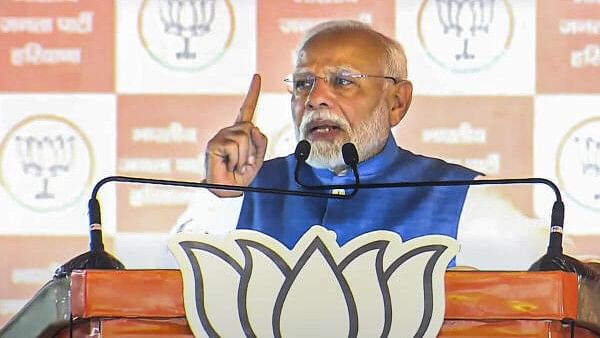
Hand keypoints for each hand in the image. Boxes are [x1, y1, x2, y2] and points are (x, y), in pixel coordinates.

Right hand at [205, 74, 267, 196]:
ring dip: (244, 157)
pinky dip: (236, 160)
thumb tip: (254, 128)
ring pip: (244, 138)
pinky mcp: (214, 144)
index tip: (257, 76)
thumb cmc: (240, 176)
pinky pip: (235, 147)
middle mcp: (229, 131)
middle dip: (253, 150)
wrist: (226, 190)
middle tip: (243, 164)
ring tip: (234, 165)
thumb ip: (261, 143)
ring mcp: (220, 136)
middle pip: (251, 129)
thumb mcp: (257, 159)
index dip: (252, 93)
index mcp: (239, 133)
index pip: (247, 109)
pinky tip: (227, 165)